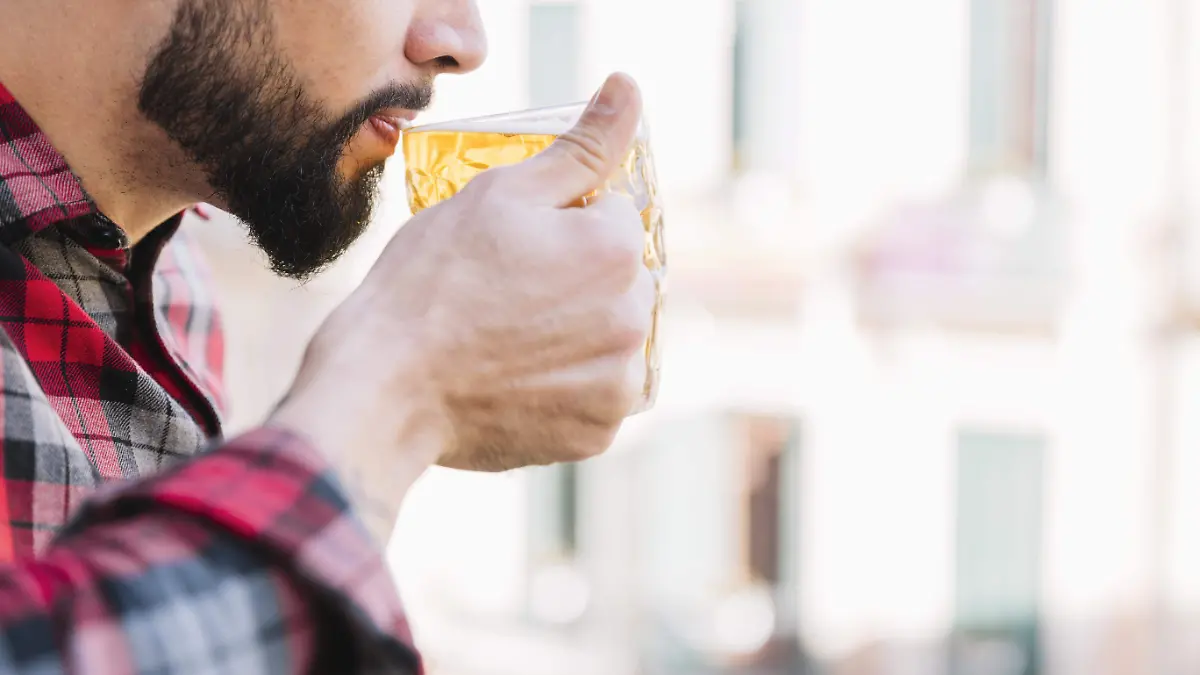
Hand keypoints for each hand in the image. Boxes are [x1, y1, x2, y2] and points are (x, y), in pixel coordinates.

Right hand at [271, 73, 652, 540]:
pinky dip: (564, 388)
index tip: (514, 249)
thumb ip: (580, 146)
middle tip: (503, 296)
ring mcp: (618, 382)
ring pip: (607, 339)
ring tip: (506, 340)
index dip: (562, 225)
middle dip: (576, 280)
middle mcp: (636, 318)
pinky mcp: (596, 434)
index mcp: (618, 249)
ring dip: (574, 335)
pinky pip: (593, 396)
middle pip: (617, 280)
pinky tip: (513, 378)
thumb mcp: (501, 193)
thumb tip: (628, 87)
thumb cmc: (432, 281)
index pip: (612, 216)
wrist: (384, 387)